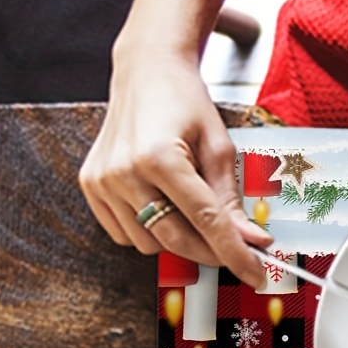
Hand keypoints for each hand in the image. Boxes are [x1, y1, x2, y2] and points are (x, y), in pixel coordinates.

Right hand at [80, 46, 269, 286]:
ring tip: (183, 203)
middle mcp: (126, 170)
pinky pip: (126, 235)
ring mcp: (104, 180)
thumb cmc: (184, 102)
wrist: (145, 71)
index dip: (235, 254)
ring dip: (176, 237)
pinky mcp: (91, 186)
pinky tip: (158, 201)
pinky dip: (148, 230)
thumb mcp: (218, 146)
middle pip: (177, 241)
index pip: (206, 221)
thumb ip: (231, 199)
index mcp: (160, 156)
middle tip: (234, 248)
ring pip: (151, 244)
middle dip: (210, 252)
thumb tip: (252, 242)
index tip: (256, 276)